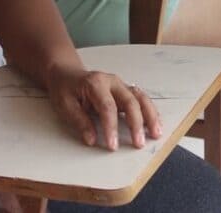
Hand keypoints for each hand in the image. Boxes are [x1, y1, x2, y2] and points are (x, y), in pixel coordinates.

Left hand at [46, 63, 161, 150]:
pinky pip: (141, 99)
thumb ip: (79, 121)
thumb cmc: (65, 89)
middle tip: (138, 143)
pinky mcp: (125, 91)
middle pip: (130, 101)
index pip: (107, 107)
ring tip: (156, 133)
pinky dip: (150, 112)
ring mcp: (121, 85)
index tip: (112, 146)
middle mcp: (112, 81)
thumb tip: (92, 139)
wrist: (67, 73)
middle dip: (136, 123)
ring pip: (141, 98)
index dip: (111, 127)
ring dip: (150, 116)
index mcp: (95, 83)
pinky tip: (155, 124)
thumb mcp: (65, 105)